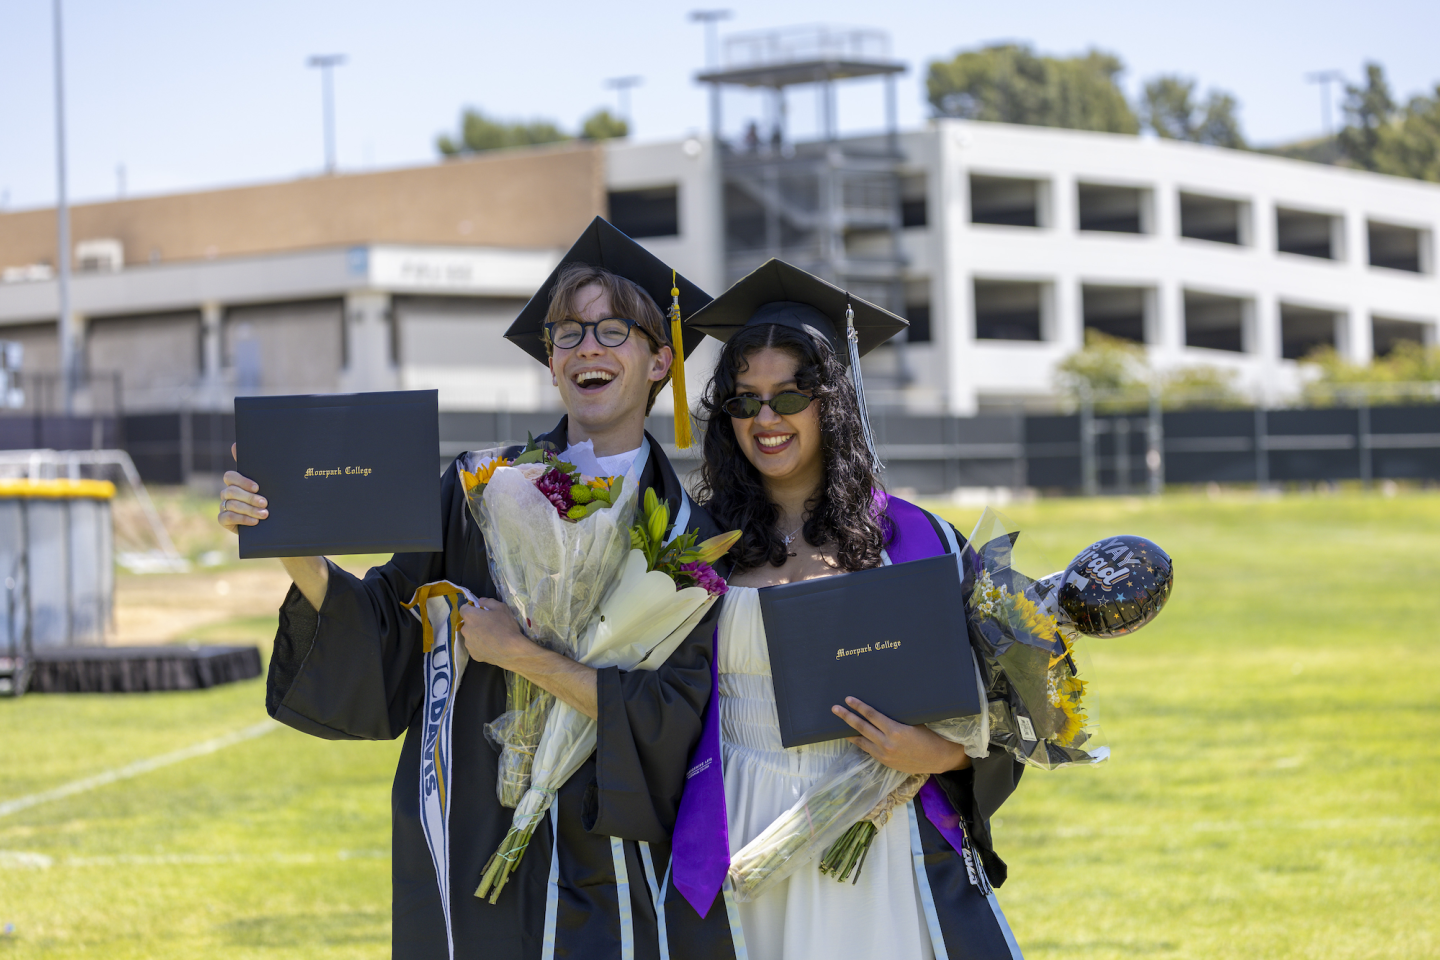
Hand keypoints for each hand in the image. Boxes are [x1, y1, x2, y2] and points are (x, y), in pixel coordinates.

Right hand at [219, 443, 267, 534]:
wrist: (274, 522)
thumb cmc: (270, 499)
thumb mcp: (268, 484)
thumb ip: (256, 468)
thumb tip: (236, 444)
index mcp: (237, 482)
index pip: (231, 476)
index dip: (242, 481)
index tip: (258, 487)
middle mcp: (228, 492)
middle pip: (231, 491)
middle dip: (249, 498)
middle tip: (265, 503)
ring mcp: (224, 505)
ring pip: (231, 504)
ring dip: (249, 509)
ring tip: (264, 514)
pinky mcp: (224, 520)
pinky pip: (226, 517)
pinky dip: (241, 519)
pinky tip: (254, 522)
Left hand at [460, 599, 534, 668]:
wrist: (511, 650)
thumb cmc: (506, 626)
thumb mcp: (501, 608)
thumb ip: (488, 602)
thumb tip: (480, 601)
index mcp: (470, 616)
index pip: (463, 608)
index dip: (471, 608)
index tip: (480, 611)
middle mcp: (465, 630)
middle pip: (467, 623)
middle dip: (475, 623)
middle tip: (488, 625)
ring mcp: (468, 644)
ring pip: (470, 636)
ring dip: (476, 635)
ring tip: (490, 638)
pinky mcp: (473, 655)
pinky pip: (474, 647)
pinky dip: (480, 646)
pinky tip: (490, 646)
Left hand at [832, 697, 971, 774]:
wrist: (939, 758)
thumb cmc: (929, 735)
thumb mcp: (914, 722)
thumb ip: (896, 717)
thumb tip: (882, 706)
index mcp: (896, 731)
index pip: (872, 715)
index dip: (859, 706)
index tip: (848, 699)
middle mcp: (888, 743)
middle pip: (862, 727)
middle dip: (847, 717)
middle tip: (834, 708)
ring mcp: (885, 754)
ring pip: (862, 740)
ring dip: (849, 731)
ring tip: (838, 725)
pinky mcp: (886, 762)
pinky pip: (868, 750)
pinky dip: (859, 742)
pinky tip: (853, 737)